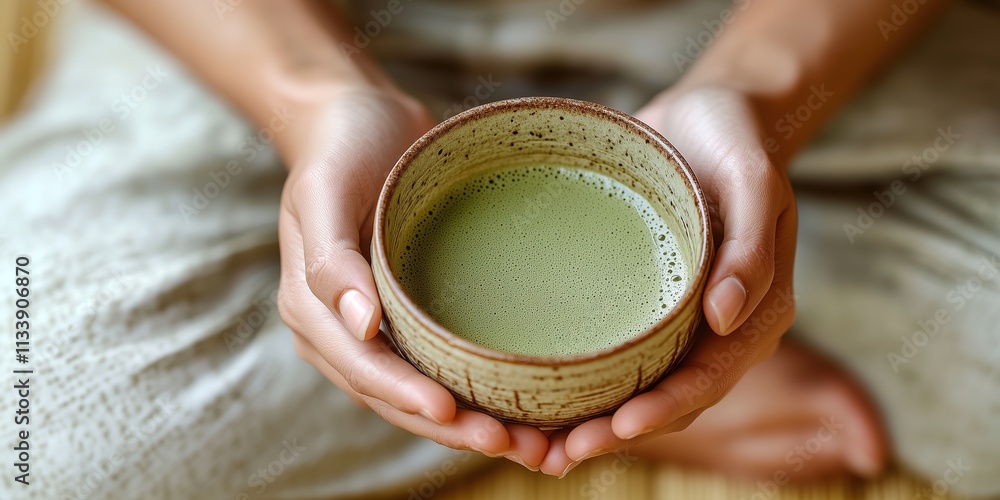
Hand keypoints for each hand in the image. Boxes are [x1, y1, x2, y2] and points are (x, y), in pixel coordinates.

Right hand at [275, 87, 548, 467]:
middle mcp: (343, 332)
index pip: (365, 369)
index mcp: (313, 310)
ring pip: (424, 393)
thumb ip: (331, 260)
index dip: (408, 398)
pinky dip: (478, 390)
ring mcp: (378, 328)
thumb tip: (359, 324)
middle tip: (522, 447)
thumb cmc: (338, 147)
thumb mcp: (323, 191)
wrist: (356, 117)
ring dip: (473, 424)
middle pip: (399, 398)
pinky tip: (523, 405)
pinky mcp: (410, 315)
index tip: (457, 414)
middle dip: (455, 429)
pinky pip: (441, 365)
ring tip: (536, 444)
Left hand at [539, 85, 797, 475]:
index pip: (711, 376)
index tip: (618, 427)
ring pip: (639, 388)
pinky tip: (538, 401)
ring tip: (538, 450)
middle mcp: (717, 328)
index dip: (665, 407)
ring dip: (593, 424)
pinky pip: (618, 356)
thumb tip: (726, 318)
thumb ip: (750, 247)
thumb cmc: (734, 142)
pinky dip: (585, 384)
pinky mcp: (644, 305)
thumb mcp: (753, 179)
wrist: (707, 115)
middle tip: (558, 456)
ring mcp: (679, 320)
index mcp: (755, 311)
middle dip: (616, 433)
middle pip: (670, 399)